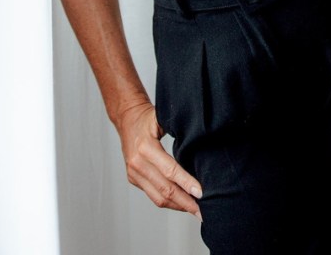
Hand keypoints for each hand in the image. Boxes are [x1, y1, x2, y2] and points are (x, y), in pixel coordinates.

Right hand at [116, 100, 201, 215]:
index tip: (201, 193)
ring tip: (195, 210)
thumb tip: (201, 144)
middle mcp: (137, 162)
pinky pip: (153, 195)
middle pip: (165, 189)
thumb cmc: (147, 118)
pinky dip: (169, 201)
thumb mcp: (162, 118)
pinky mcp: (133, 179)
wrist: (126, 118)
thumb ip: (178, 131)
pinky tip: (181, 202)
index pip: (170, 170)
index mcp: (145, 147)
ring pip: (158, 197)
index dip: (187, 183)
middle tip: (203, 211)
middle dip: (186, 202)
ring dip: (178, 206)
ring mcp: (133, 173)